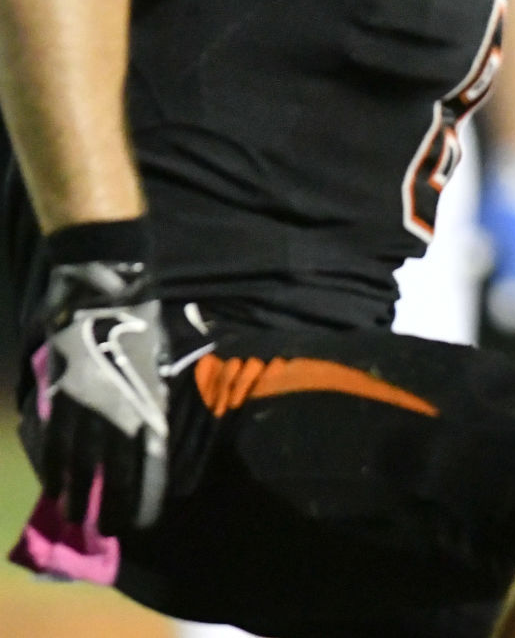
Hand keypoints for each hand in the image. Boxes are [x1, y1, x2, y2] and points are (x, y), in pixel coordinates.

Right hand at [37, 225, 169, 533]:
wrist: (103, 289)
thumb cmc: (140, 323)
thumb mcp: (158, 364)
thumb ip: (153, 401)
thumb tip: (152, 436)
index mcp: (147, 401)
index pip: (149, 459)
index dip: (146, 492)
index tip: (144, 520)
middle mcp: (115, 408)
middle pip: (111, 468)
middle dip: (109, 502)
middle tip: (106, 530)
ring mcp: (81, 402)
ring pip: (75, 458)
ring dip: (74, 491)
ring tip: (73, 516)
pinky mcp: (56, 392)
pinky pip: (51, 436)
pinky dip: (51, 463)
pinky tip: (51, 483)